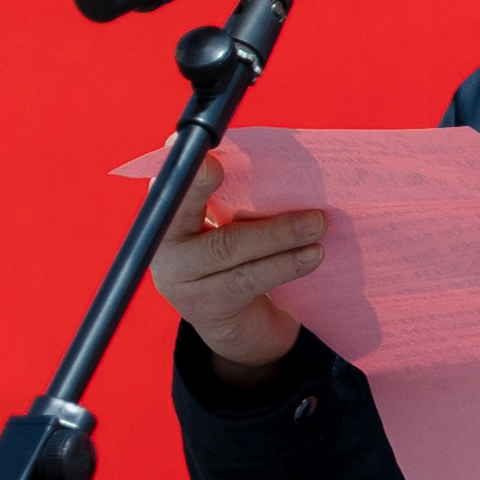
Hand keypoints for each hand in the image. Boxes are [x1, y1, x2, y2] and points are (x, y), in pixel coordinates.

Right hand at [147, 153, 324, 382]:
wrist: (236, 324)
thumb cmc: (239, 256)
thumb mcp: (231, 220)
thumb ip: (238, 193)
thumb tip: (285, 158)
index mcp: (165, 209)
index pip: (171, 179)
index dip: (186, 166)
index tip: (208, 155)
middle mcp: (162, 242)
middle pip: (190, 211)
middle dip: (234, 191)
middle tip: (262, 176)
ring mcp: (179, 279)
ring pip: (227, 247)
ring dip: (278, 234)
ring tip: (317, 224)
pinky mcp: (205, 307)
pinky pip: (247, 280)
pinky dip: (284, 264)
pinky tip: (313, 255)